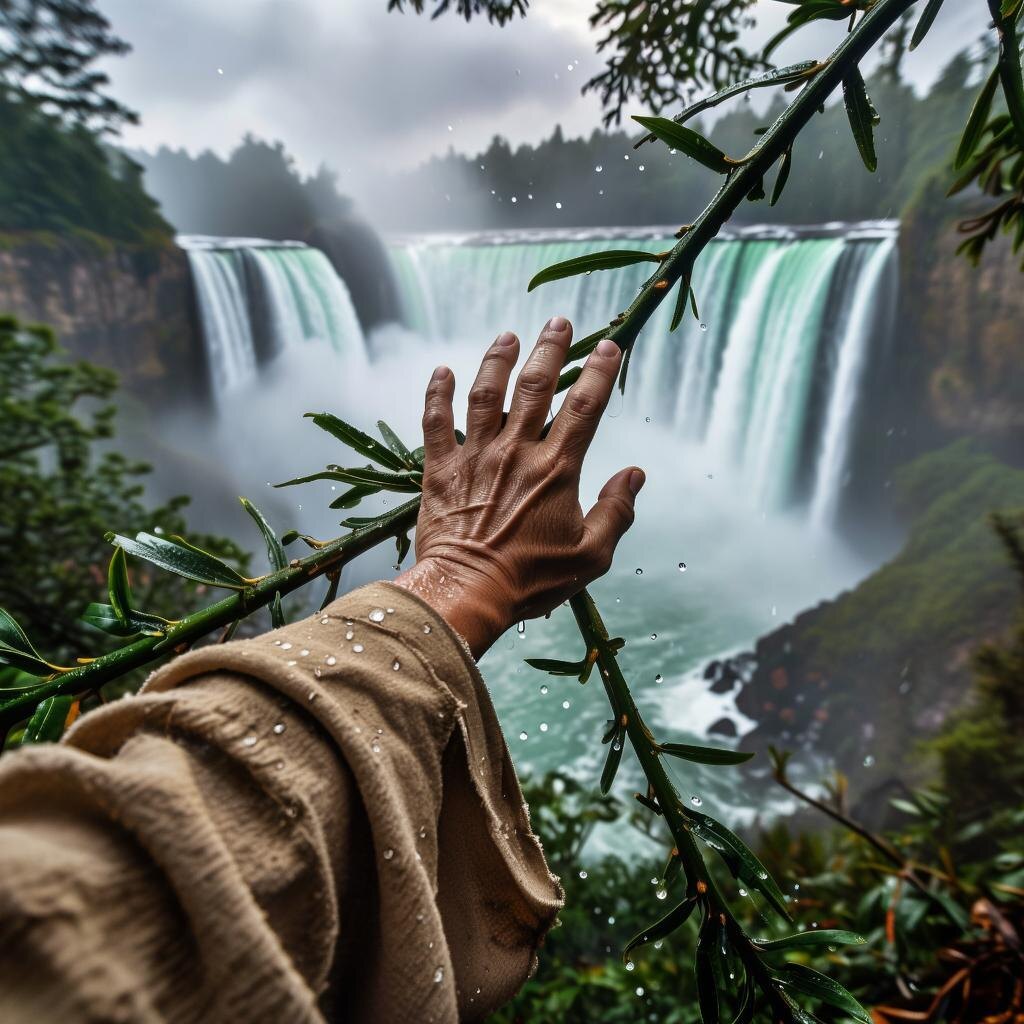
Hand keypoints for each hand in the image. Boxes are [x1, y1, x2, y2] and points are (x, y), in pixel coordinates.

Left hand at [393, 316, 644, 657]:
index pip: (584, 407)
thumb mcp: (591, 555)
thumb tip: (635, 474)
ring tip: (507, 336)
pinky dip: (436, 394)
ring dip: (497, 360)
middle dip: (549, 349)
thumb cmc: (531, 579)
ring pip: (485, 394)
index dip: (599, 372)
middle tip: (558, 322)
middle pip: (534, 387)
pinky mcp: (439, 470)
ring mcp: (474, 457)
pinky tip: (440, 370)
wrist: (467, 593)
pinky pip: (435, 422)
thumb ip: (617, 511)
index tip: (608, 346)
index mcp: (555, 469)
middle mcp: (515, 452)